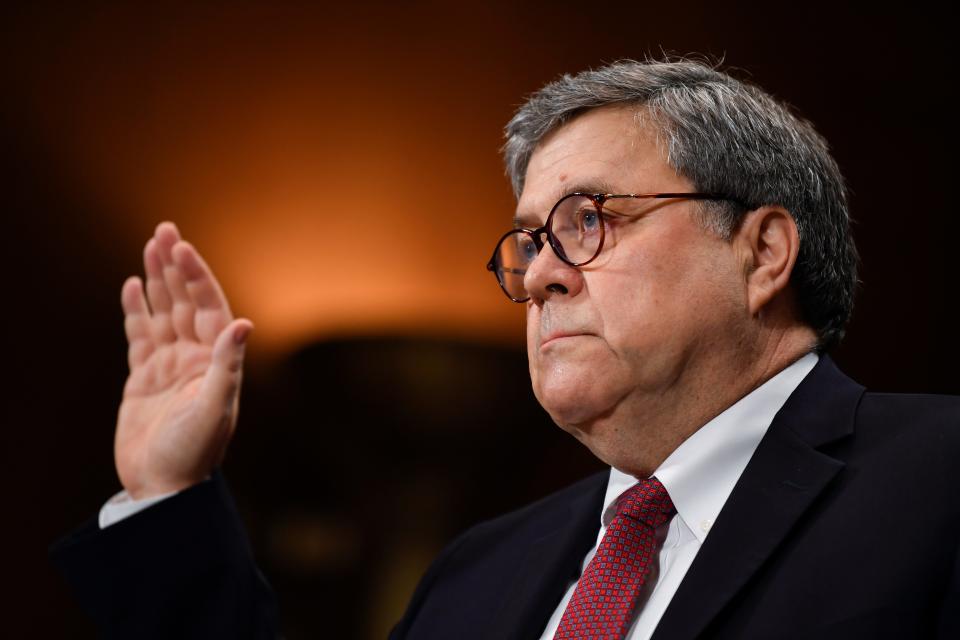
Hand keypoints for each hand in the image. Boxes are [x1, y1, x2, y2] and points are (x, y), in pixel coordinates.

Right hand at [114, 222, 252, 498]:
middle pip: (185, 302)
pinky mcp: (144, 378)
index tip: (182, 247)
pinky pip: (140, 336)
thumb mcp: (213, 409)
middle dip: (175, 266)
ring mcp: (169, 366)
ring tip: (149, 246)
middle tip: (164, 229)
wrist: (163, 488)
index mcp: (217, 361)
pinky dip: (136, 311)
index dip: (196, 277)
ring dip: (157, 281)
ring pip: (163, 312)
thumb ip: (227, 366)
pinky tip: (132, 287)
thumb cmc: (194, 453)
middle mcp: (196, 358)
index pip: (208, 307)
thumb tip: (244, 324)